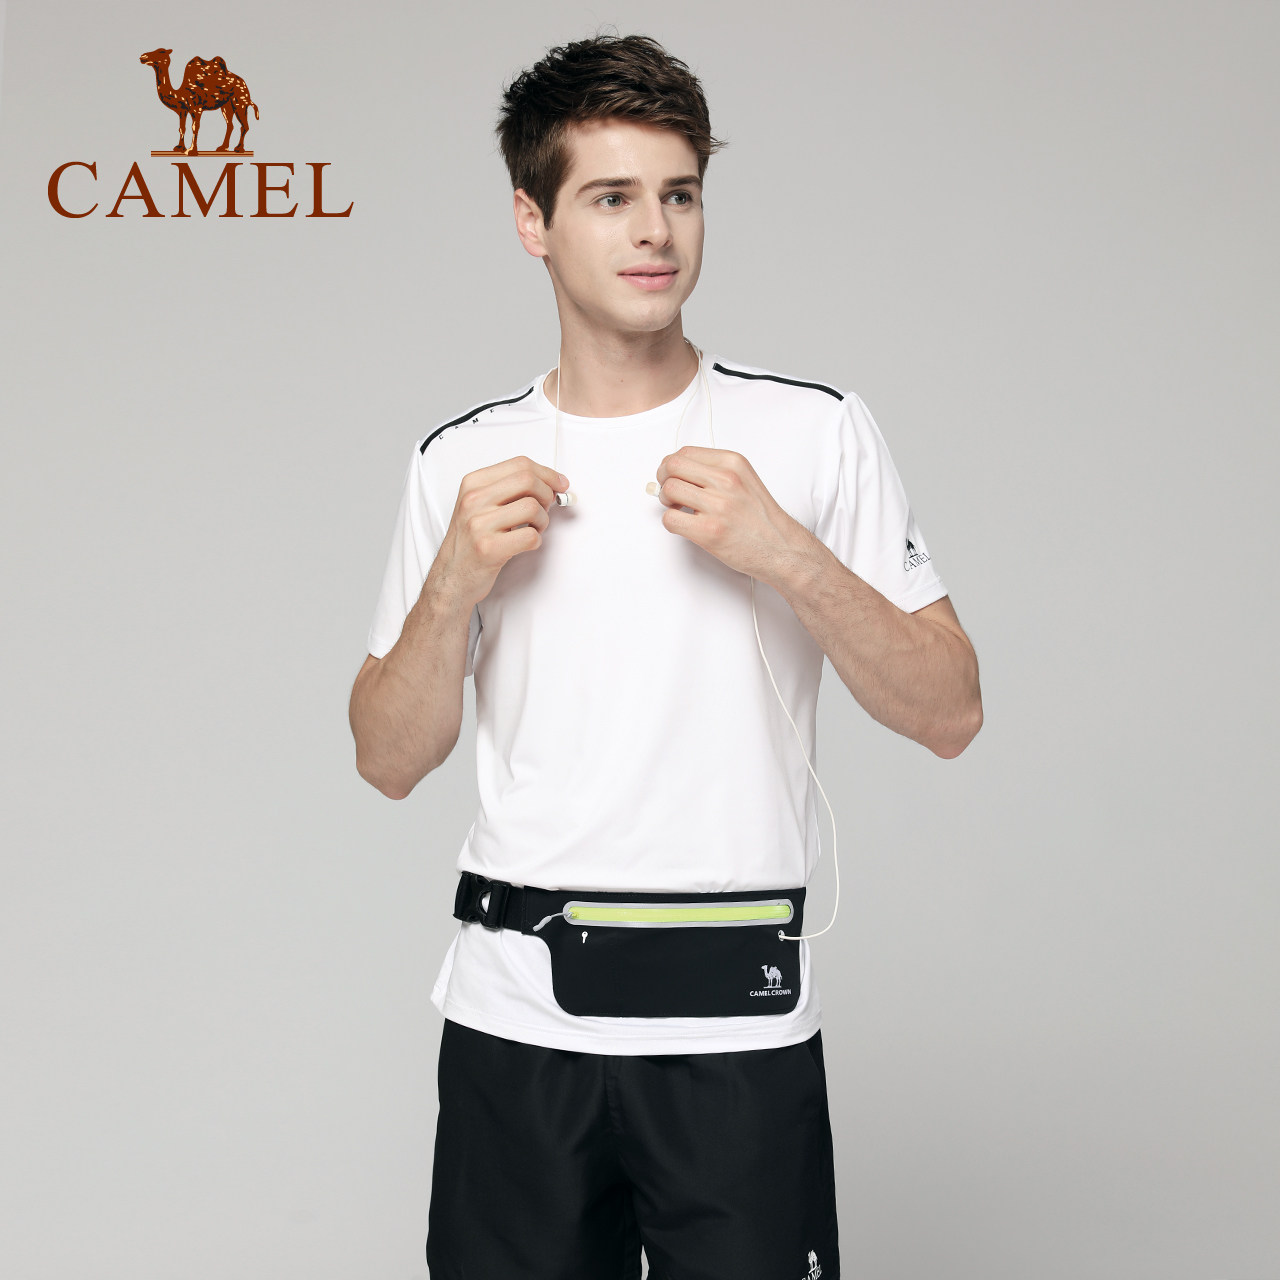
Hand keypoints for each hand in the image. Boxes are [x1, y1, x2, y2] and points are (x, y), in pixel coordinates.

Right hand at [437, 455, 568, 604]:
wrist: (452, 575)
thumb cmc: (470, 541)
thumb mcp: (480, 505)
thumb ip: (509, 489)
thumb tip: (549, 482)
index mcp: (473, 484)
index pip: (520, 464)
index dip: (547, 473)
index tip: (559, 483)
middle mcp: (473, 500)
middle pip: (528, 480)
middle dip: (547, 494)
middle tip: (547, 508)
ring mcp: (479, 524)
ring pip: (532, 507)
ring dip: (543, 520)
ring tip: (533, 529)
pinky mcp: (489, 548)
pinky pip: (530, 536)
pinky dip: (536, 541)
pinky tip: (526, 543)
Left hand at [652, 446, 808, 583]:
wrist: (781, 548)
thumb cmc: (762, 518)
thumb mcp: (744, 479)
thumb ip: (714, 472)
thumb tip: (677, 470)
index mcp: (733, 463)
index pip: (684, 452)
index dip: (671, 465)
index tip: (672, 476)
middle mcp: (726, 480)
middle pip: (672, 467)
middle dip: (663, 479)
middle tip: (669, 492)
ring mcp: (718, 506)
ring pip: (668, 490)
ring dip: (665, 501)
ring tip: (678, 508)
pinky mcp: (709, 531)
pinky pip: (670, 519)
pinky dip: (671, 522)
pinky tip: (685, 524)